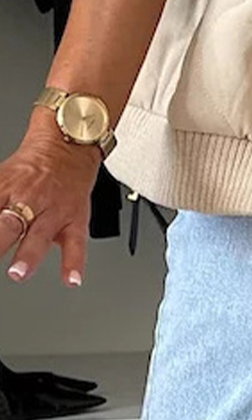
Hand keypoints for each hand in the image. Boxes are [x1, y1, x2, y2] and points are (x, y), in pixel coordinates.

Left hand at [0, 113, 100, 287]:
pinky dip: (75, 261)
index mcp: (5, 188)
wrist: (72, 141)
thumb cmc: (34, 163)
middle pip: (7, 224)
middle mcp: (28, 199)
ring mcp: (53, 210)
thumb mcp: (1, 176)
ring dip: (28, 254)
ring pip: (40, 233)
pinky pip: (77, 241)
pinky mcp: (75, 217)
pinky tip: (71, 278)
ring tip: (18, 272)